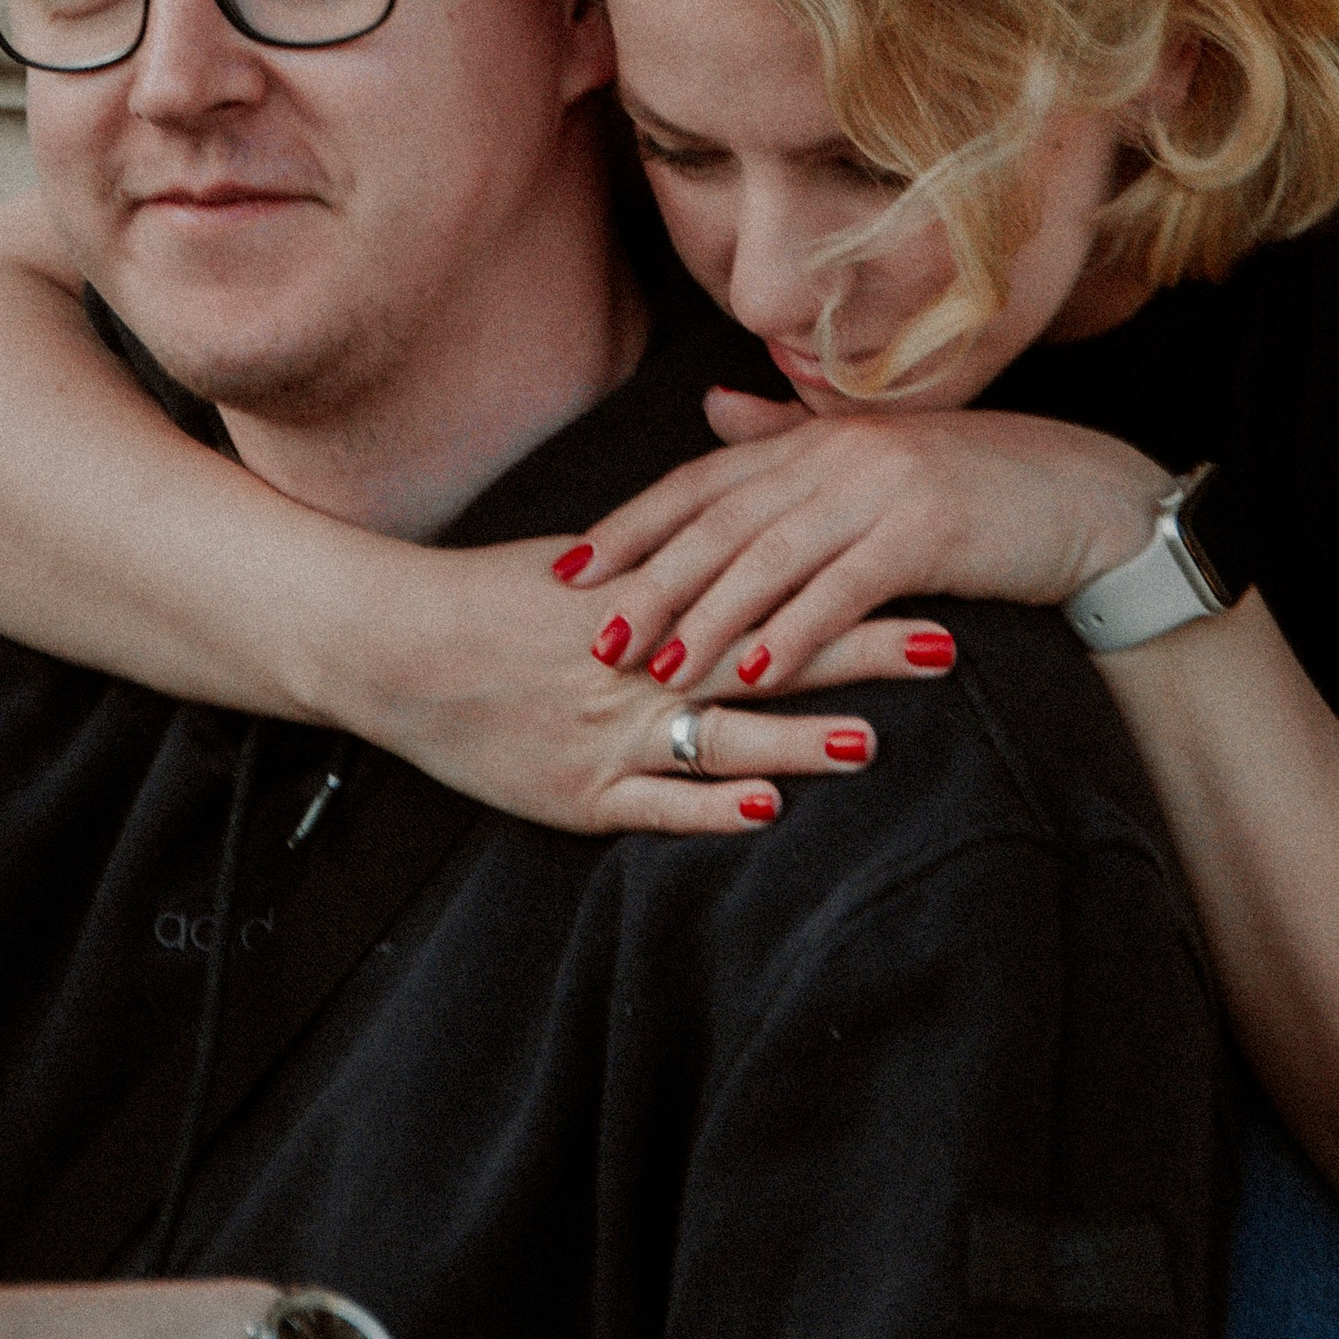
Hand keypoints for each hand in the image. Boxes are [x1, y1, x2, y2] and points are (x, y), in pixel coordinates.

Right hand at [339, 528, 901, 833]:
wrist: (397, 647)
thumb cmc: (492, 596)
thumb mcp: (590, 560)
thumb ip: (670, 556)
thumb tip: (742, 529)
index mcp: (652, 602)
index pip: (769, 584)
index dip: (845, 579)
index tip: (919, 565)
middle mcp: (641, 667)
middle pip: (768, 655)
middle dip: (857, 652)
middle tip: (942, 644)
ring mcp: (611, 734)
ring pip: (722, 737)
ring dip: (801, 741)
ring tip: (873, 738)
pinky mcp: (579, 795)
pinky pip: (658, 805)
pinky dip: (714, 809)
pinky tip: (772, 810)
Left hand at [547, 395, 1170, 695]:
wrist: (1088, 496)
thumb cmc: (980, 485)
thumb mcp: (874, 458)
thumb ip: (788, 437)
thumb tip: (712, 409)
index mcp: (816, 438)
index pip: (701, 480)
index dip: (633, 523)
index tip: (570, 567)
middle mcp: (835, 455)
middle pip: (719, 522)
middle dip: (649, 580)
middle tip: (592, 633)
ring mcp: (880, 488)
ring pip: (769, 559)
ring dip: (707, 617)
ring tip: (656, 669)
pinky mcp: (927, 531)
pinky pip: (844, 588)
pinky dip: (795, 630)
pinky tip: (757, 673)